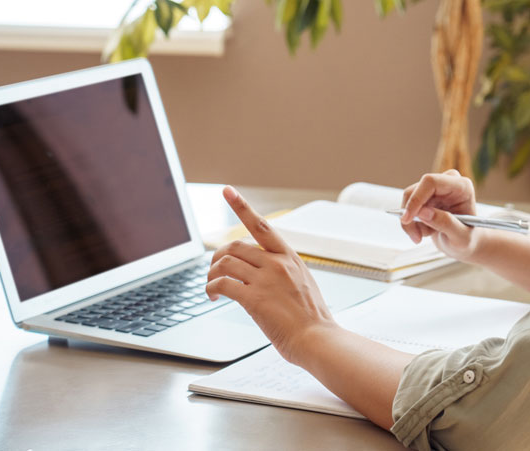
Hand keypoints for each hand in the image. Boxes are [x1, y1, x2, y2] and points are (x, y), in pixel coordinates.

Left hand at [206, 186, 335, 364]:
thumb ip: (284, 272)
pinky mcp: (255, 299)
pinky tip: (213, 298)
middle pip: (236, 246)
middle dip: (218, 255)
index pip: (261, 225)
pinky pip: (223, 285)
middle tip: (214, 270)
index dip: (241, 206)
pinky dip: (212, 289)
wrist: (318, 339)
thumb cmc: (311, 319)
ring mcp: (266, 280)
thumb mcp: (303, 283)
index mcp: (289, 257)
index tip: (227, 191)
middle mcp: (277, 264)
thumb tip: (263, 272)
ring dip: (212, 274)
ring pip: (226, 263)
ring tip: (211, 288)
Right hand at [399, 170, 482, 261]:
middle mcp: (447, 182)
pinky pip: (408, 206)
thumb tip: (423, 212)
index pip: (431, 182)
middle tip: (416, 237)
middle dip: (411, 215)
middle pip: (416, 190)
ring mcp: (435, 189)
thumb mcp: (461, 237)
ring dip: (411, 222)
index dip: (416, 198)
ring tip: (425, 235)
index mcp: (462, 187)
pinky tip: (425, 231)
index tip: (408, 219)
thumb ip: (446, 224)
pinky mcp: (425, 196)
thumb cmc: (467, 239)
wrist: (463, 242)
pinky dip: (412, 223)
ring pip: (409, 199)